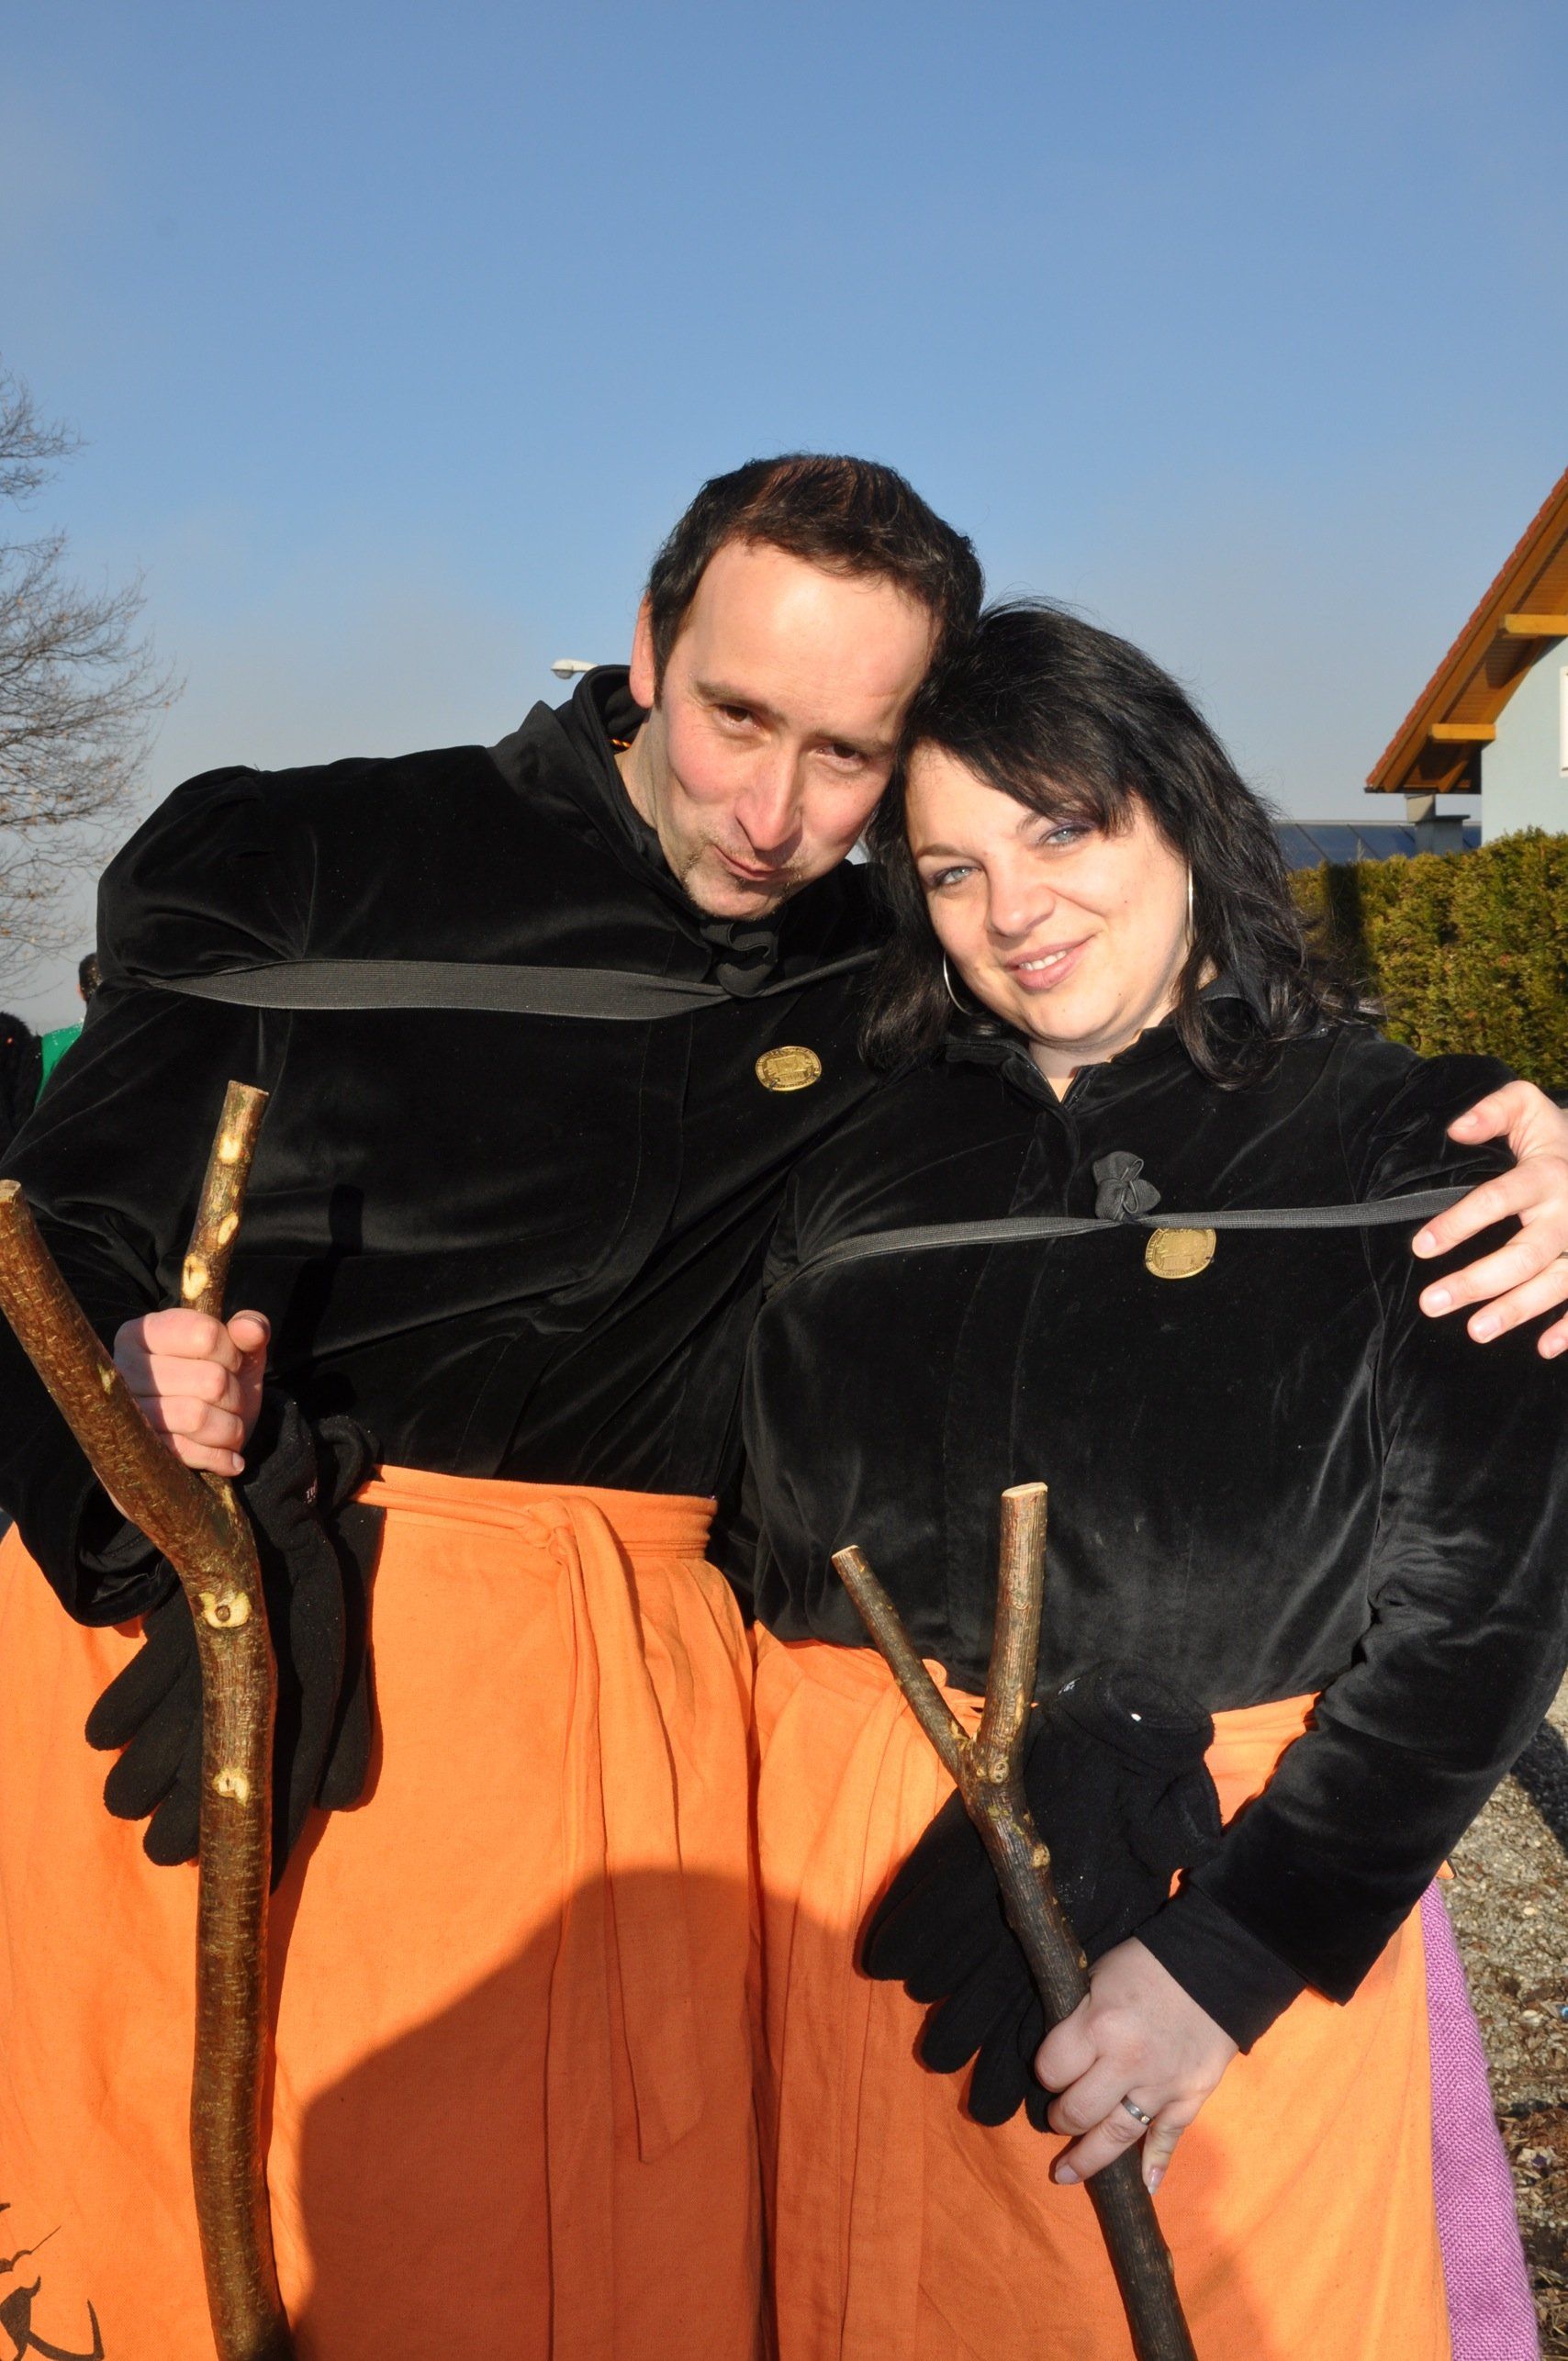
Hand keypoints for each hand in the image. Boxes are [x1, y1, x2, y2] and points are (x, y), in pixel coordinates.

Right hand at [113, 1306, 270, 1474]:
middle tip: (234, 1403)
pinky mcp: (135, 1448)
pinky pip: (186, 1452)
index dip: (233, 1354)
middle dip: (236, 1397)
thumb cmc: (217, 1379)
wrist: (201, 1432)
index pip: (206, 1335)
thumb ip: (250, 1328)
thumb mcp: (238, 1350)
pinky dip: (219, 1457)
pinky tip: (230, 1458)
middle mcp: (124, 1367)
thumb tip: (252, 1329)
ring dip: (230, 1429)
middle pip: (211, 1380)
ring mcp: (126, 1411)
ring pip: (197, 1417)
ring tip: (232, 1429)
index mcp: (145, 1332)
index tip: (232, 1365)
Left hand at [1034, 1937, 1235, 2191]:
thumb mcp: (1099, 1978)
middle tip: (1060, 2117)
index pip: (1051, 2070)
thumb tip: (1060, 2057)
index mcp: (1098, 2026)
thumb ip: (1077, 2019)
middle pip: (1078, 2112)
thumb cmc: (1147, 1965)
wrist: (1216, 1964)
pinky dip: (1156, 2165)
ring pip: (1116, 2137)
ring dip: (1087, 2159)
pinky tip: (1145, 2185)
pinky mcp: (1190, 2098)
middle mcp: (1126, 2063)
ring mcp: (1160, 2086)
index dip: (1047, 2072)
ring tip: (1066, 2174)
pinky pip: (1167, 2139)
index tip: (1052, 2071)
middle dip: (1062, 2119)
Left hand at [1413, 1081, 1567, 1358]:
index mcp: (1548, 1174)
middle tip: (1431, 1303)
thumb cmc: (1559, 1138)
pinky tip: (1544, 1348)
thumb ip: (1494, 1111)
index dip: (1459, 1223)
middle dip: (1477, 1281)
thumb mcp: (1530, 1108)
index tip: (1421, 1247)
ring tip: (1475, 1331)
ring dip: (1516, 1309)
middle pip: (1524, 1254)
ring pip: (1556, 1283)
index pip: (1498, 1199)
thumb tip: (1457, 1129)